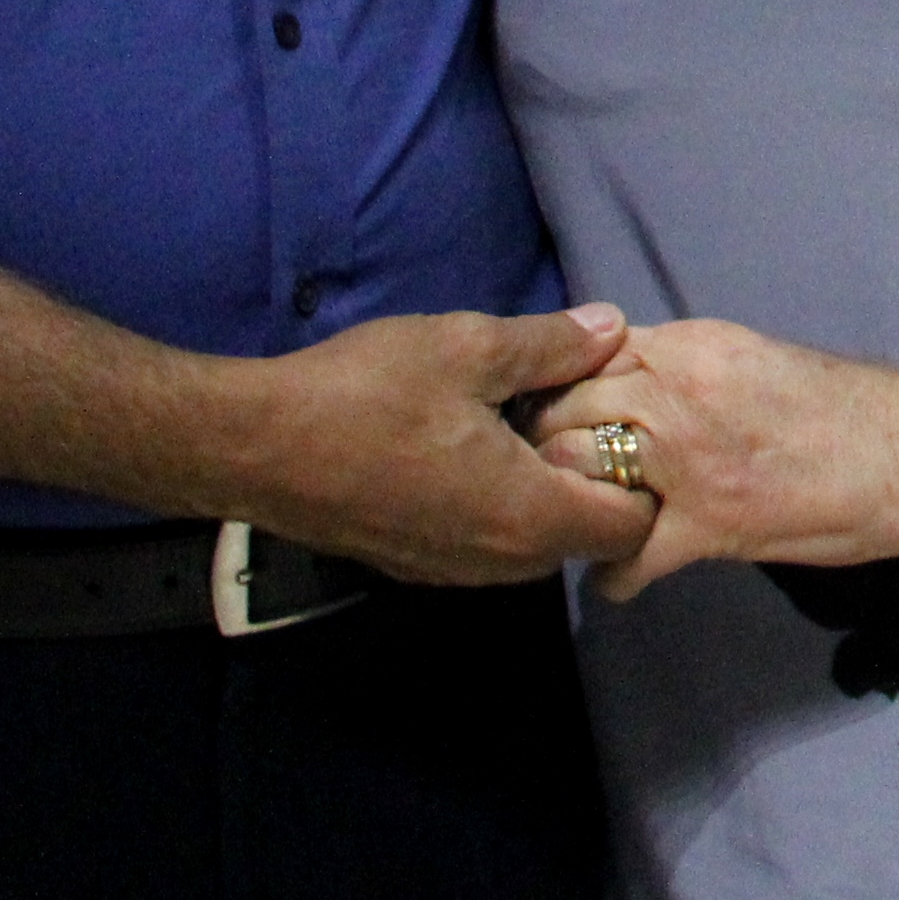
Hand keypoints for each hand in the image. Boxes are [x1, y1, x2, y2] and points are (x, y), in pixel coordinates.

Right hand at [214, 303, 652, 586]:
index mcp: (529, 516)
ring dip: (548, 495)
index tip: (628, 425)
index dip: (644, 477)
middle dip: (599, 484)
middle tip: (581, 416)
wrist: (254, 445)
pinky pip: (489, 545)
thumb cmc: (367, 393)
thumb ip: (552, 346)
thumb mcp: (468, 348)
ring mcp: (453, 570)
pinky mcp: (416, 565)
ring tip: (528, 426)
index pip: (631, 528)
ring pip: (536, 545)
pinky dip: (503, 507)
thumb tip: (614, 329)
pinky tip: (476, 449)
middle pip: (587, 539)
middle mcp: (499, 561)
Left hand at [534, 316, 898, 602]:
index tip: (562, 415)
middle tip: (555, 475)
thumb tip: (627, 388)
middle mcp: (671, 392)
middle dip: (548, 444)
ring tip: (582, 521)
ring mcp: (683, 460)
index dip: (562, 389)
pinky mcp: (702, 525)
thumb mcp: (749, 357)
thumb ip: (682, 368)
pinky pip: (622, 559)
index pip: (582, 356)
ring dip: (568, 502)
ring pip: (573, 473)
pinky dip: (613, 576)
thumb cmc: (843, 404)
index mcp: (686, 346)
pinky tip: (620, 577)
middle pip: (561, 411)